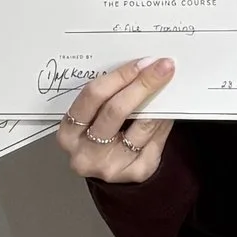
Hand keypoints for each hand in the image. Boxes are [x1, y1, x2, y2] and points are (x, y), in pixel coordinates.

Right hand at [56, 57, 175, 185]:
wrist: (108, 168)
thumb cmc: (97, 133)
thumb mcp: (90, 117)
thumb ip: (106, 96)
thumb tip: (140, 67)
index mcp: (68, 133)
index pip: (93, 96)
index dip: (118, 76)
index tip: (141, 63)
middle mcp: (86, 154)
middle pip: (116, 110)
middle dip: (142, 84)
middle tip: (162, 67)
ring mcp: (111, 167)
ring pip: (141, 125)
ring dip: (157, 101)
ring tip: (167, 84)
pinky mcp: (136, 173)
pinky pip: (156, 139)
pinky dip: (164, 120)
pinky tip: (168, 109)